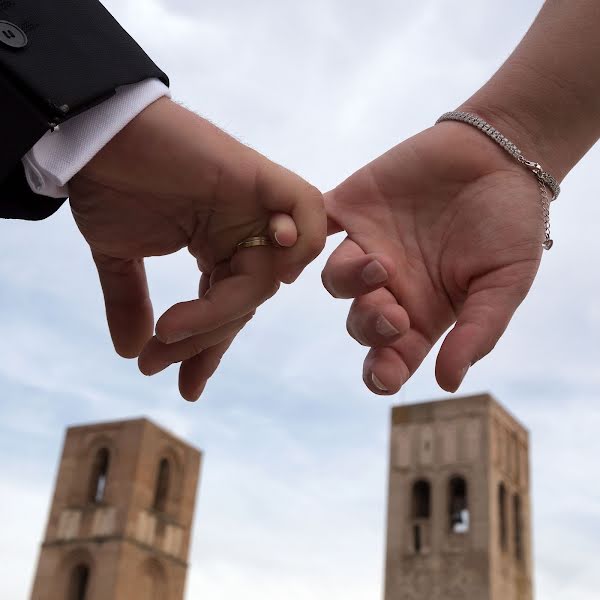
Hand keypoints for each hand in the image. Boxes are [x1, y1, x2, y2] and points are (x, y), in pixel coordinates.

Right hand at [69, 98, 324, 400]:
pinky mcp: (264, 178)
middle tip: (161, 361)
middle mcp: (243, 231)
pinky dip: (297, 242)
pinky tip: (267, 260)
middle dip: (203, 338)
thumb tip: (130, 352)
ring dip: (221, 312)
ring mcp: (256, 207)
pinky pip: (305, 214)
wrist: (96, 133)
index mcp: (217, 247)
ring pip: (266, 277)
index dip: (208, 348)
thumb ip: (131, 302)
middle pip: (247, 301)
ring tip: (172, 328)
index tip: (186, 386)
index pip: (227, 308)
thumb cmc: (109, 183)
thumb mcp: (120, 258)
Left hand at [322, 122, 543, 394]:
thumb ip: (478, 332)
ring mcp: (368, 246)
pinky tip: (299, 243)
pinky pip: (315, 225)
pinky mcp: (352, 207)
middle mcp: (391, 285)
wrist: (501, 154)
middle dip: (369, 327)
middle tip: (392, 314)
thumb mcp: (506, 282)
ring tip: (380, 265)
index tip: (384, 375)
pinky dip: (300, 236)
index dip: (382, 372)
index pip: (394, 355)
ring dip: (349, 283)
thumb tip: (447, 384)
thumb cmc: (511, 221)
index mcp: (424, 310)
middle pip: (359, 323)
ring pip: (334, 280)